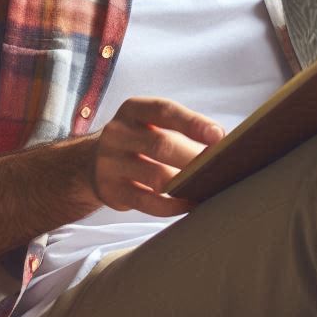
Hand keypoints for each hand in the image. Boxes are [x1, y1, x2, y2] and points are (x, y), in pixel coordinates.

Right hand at [87, 97, 224, 216]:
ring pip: (155, 176)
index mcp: (134, 110)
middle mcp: (118, 133)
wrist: (91, 162)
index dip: (194, 123)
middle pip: (161, 145)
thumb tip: (225, 142)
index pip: (164, 111)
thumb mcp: (151, 123)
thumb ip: (183, 128)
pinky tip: (189, 204)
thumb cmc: (139, 140)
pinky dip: (172, 206)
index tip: (219, 136)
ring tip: (207, 186)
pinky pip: (146, 202)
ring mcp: (111, 163)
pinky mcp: (112, 191)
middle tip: (218, 167)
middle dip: (193, 157)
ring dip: (185, 183)